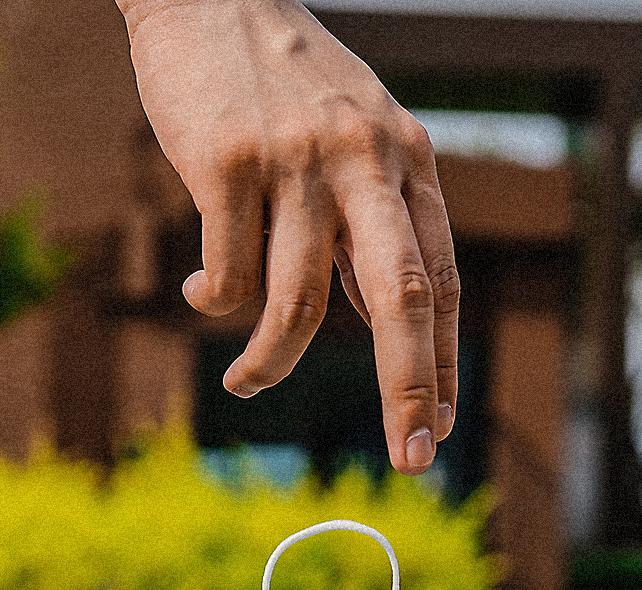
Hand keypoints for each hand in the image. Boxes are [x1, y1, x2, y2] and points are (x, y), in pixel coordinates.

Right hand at [117, 0, 457, 474]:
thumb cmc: (280, 78)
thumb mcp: (355, 130)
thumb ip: (373, 213)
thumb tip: (381, 316)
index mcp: (407, 158)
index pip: (440, 279)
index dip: (439, 363)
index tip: (435, 429)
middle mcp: (364, 160)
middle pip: (402, 297)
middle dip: (407, 388)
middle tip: (410, 458)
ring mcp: (296, 161)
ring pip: (297, 301)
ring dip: (270, 362)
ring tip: (248, 384)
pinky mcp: (227, 164)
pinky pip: (228, 271)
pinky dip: (215, 302)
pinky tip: (201, 299)